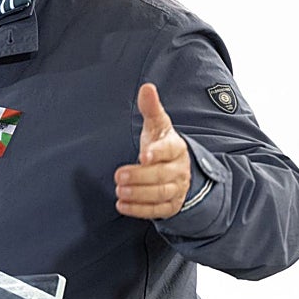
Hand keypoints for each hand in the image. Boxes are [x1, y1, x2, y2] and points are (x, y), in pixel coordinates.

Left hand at [113, 83, 190, 218]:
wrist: (178, 168)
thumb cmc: (162, 143)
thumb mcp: (157, 126)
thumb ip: (151, 109)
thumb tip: (146, 87)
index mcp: (175, 147)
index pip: (169, 150)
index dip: (157, 152)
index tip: (143, 155)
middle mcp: (179, 169)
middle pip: (162, 176)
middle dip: (140, 177)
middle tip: (119, 176)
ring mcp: (176, 188)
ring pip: (160, 194)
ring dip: (139, 194)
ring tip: (119, 190)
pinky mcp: (170, 205)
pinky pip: (158, 210)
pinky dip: (140, 210)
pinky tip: (122, 205)